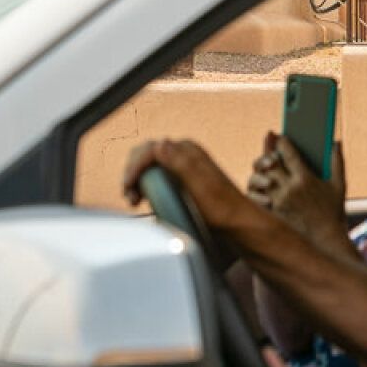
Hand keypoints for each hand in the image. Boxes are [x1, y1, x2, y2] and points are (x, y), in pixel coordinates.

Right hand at [122, 139, 265, 233]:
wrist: (237, 223)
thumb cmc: (221, 208)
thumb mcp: (200, 185)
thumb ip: (181, 162)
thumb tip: (160, 143)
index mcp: (188, 150)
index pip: (149, 149)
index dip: (134, 166)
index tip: (128, 186)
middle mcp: (185, 154)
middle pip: (146, 155)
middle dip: (132, 172)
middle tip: (129, 194)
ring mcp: (183, 166)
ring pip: (149, 165)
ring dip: (137, 179)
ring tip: (134, 199)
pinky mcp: (182, 179)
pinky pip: (157, 175)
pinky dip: (145, 184)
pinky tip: (144, 198)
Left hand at [247, 132, 348, 248]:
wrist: (324, 241)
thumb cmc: (333, 213)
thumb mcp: (339, 185)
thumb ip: (337, 162)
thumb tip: (336, 142)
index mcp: (305, 179)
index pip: (287, 152)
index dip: (281, 141)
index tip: (278, 136)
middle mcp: (288, 189)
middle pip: (269, 163)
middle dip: (267, 154)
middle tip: (269, 151)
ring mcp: (277, 202)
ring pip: (258, 178)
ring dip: (259, 171)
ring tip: (264, 169)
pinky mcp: (270, 213)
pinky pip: (255, 196)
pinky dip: (255, 189)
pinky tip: (261, 186)